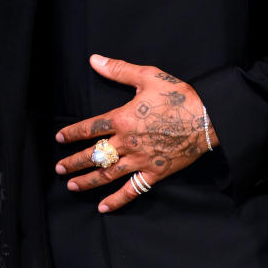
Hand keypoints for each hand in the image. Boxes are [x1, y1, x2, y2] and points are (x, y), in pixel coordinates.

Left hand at [54, 54, 216, 213]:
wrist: (208, 117)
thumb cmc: (179, 95)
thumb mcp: (148, 76)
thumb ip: (118, 70)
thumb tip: (94, 60)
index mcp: (123, 119)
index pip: (89, 128)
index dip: (72, 133)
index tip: (60, 138)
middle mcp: (128, 142)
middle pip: (93, 155)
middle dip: (74, 162)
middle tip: (59, 168)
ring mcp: (140, 160)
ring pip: (107, 174)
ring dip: (87, 181)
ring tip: (72, 185)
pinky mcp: (154, 172)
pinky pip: (132, 190)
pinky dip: (117, 200)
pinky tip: (103, 207)